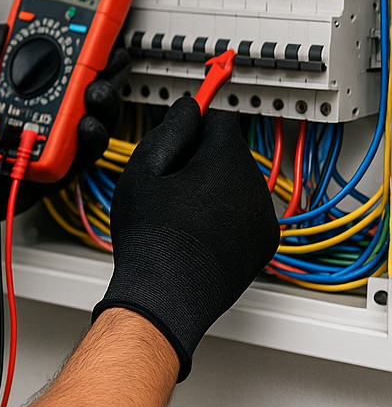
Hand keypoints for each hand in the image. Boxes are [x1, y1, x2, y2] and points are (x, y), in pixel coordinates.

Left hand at [0, 24, 127, 267]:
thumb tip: (2, 30)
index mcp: (34, 85)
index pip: (68, 58)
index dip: (88, 40)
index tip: (98, 23)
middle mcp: (53, 107)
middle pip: (95, 81)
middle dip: (107, 66)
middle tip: (106, 57)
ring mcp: (61, 134)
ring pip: (99, 113)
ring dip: (104, 98)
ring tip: (94, 92)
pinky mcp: (65, 162)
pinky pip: (88, 148)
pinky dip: (92, 136)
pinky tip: (84, 125)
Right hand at [93, 96, 278, 380]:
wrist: (164, 297)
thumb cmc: (149, 240)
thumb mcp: (143, 173)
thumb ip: (169, 132)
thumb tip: (188, 109)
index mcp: (226, 165)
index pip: (219, 121)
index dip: (193, 126)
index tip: (180, 134)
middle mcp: (254, 190)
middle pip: (230, 153)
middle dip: (203, 160)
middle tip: (168, 184)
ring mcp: (262, 220)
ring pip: (238, 184)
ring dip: (214, 187)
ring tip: (179, 213)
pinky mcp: (263, 245)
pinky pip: (246, 213)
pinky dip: (226, 216)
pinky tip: (196, 232)